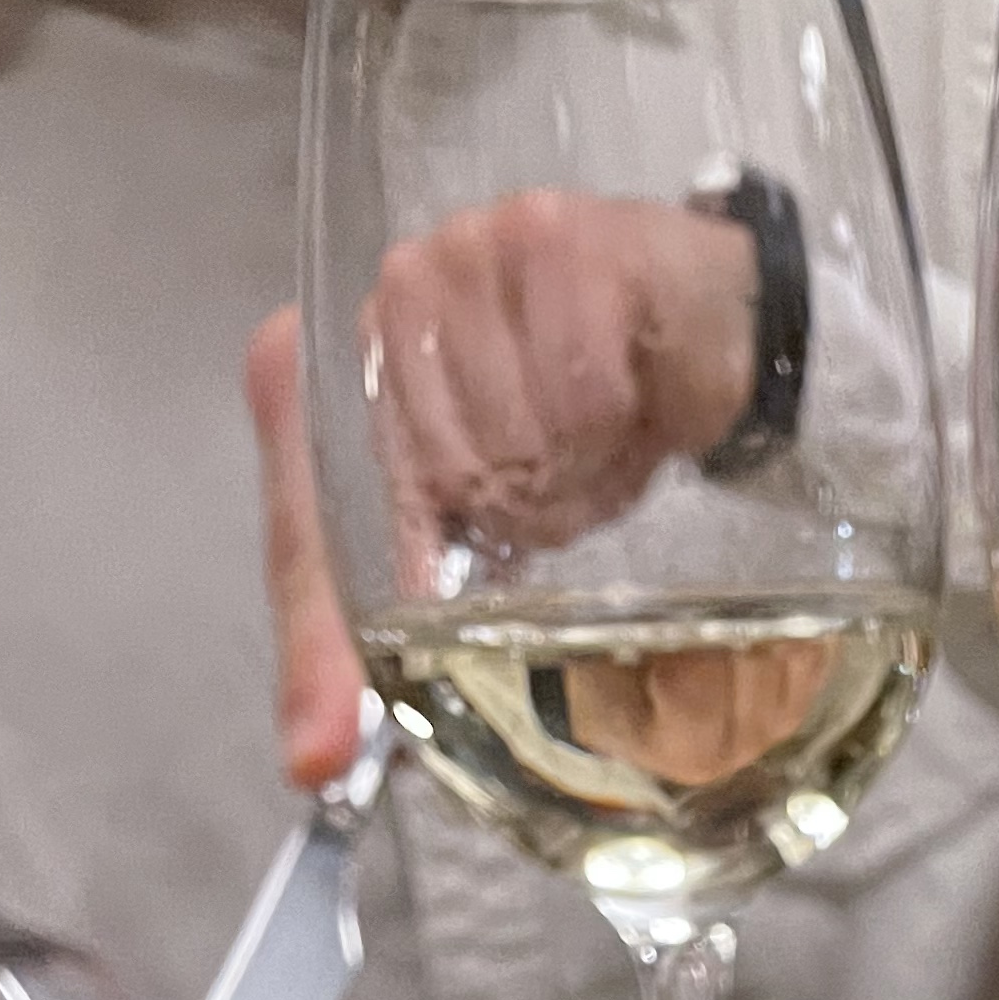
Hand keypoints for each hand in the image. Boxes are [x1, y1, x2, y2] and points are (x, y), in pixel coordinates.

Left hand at [249, 194, 759, 791]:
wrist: (696, 337)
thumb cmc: (565, 439)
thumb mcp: (458, 555)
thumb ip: (366, 643)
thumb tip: (313, 762)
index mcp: (323, 373)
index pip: (302, 526)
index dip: (323, 641)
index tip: (334, 748)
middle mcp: (378, 303)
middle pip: (432, 494)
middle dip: (514, 529)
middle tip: (555, 505)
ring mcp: (461, 256)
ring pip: (513, 444)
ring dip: (577, 481)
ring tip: (600, 446)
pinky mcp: (554, 237)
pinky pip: (584, 392)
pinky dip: (622, 431)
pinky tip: (635, 405)